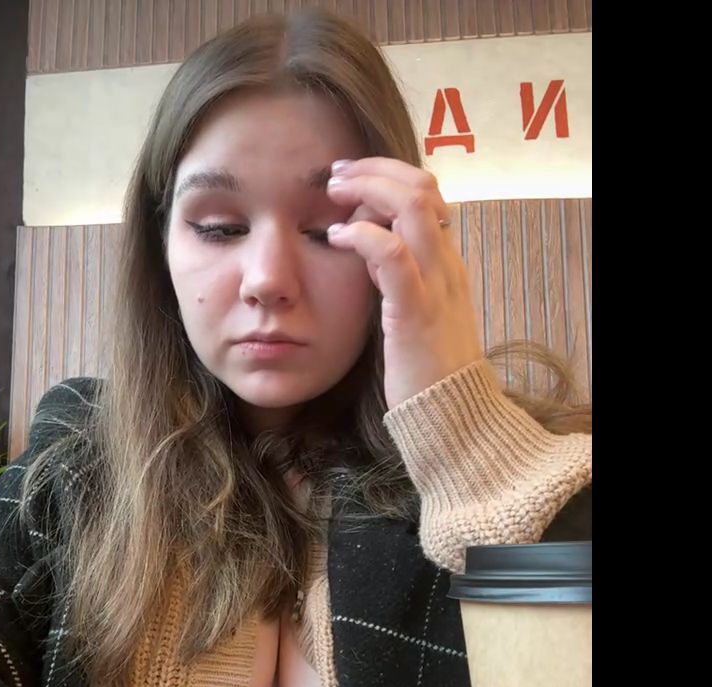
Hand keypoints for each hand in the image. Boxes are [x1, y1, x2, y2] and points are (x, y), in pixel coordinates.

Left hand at [325, 158, 482, 409]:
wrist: (453, 415)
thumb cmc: (426, 369)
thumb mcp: (414, 312)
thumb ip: (397, 280)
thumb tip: (370, 253)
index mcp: (446, 264)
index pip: (426, 194)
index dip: (387, 175)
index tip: (349, 177)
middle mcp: (446, 265)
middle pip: (420, 188)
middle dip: (374, 170)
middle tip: (336, 174)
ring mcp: (435, 285)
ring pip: (411, 208)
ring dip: (367, 189)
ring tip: (334, 193)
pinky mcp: (415, 311)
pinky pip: (392, 256)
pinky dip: (362, 236)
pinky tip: (337, 237)